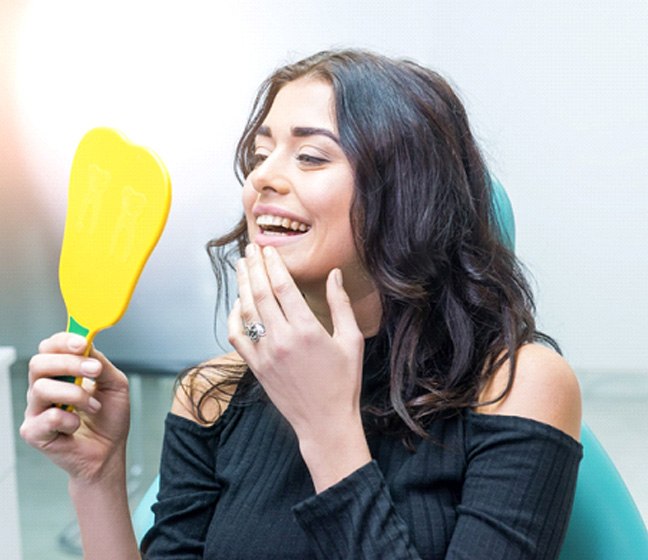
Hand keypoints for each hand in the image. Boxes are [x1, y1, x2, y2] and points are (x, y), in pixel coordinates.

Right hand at [20, 332, 130, 482]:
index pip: (50, 347)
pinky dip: (69, 420)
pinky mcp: (34, 432)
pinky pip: (47, 418)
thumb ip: (101, 363)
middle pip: (39, 363)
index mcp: (61, 373)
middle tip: (94, 370)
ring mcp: (36, 410)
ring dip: (75, 395)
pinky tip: (77, 425)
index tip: (83, 343)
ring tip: (94, 406)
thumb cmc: (109, 418)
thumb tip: (88, 345)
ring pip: (42, 388)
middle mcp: (44, 387)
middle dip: (69, 363)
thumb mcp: (115, 384)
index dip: (63, 341)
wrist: (109, 451)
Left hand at [228, 244, 370, 489]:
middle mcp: (282, 339)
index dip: (273, 264)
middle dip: (254, 267)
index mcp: (307, 329)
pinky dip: (234, 317)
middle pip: (261, 293)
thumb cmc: (344, 382)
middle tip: (250, 249)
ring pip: (246, 311)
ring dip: (242, 286)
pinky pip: (237, 337)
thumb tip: (334, 275)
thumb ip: (340, 305)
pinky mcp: (256, 367)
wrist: (325, 422)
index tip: (268, 249)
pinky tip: (237, 303)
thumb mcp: (351, 341)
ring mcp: (265, 354)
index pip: (283, 287)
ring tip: (242, 266)